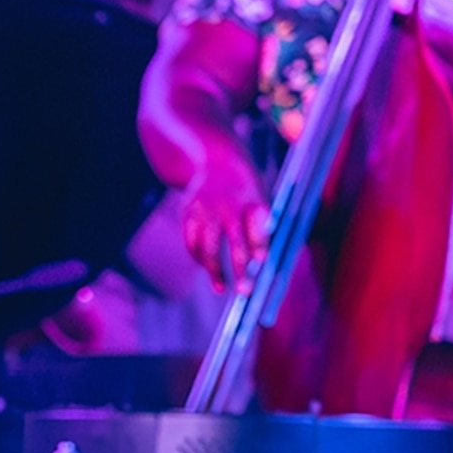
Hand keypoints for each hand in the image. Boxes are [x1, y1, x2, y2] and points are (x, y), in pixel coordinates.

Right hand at [176, 161, 271, 289]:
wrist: (218, 159)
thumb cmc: (248, 189)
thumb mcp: (262, 198)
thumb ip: (263, 226)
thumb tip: (265, 263)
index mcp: (251, 199)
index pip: (256, 226)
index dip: (259, 243)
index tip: (262, 261)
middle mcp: (227, 204)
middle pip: (232, 241)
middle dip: (238, 268)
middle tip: (245, 292)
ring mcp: (205, 208)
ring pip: (206, 247)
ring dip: (213, 270)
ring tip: (221, 288)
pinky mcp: (188, 212)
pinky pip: (191, 242)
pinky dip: (198, 258)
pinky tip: (207, 268)